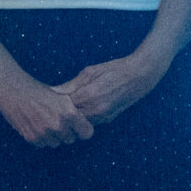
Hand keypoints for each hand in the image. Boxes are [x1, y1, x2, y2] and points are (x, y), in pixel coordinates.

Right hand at [0, 72, 94, 147]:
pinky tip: (36, 125)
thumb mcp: (63, 96)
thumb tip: (84, 123)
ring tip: (46, 122)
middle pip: (71, 139)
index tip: (79, 126)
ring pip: (56, 143)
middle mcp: (59, 125)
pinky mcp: (32, 138)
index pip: (87, 133)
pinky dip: (40, 138)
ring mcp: (45, 133)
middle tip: (58, 122)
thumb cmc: (39, 91)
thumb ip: (74, 111)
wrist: (14, 91)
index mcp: (70, 114)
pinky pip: (42, 144)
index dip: (83, 129)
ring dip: (53, 136)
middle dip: (67, 133)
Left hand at [58, 48, 172, 125]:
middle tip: (54, 104)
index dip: (54, 101)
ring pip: (78, 122)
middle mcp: (95, 109)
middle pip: (68, 117)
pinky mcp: (108, 119)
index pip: (62, 105)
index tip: (48, 98)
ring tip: (67, 106)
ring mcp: (103, 116)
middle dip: (61, 111)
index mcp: (89, 95)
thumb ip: (71, 84)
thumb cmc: (115, 69)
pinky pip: (89, 121)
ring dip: (71, 116)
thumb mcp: (91, 71)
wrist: (142, 75)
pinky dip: (82, 116)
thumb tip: (52, 92)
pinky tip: (81, 108)